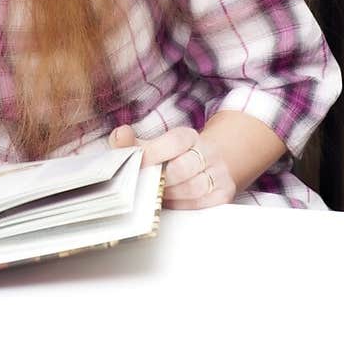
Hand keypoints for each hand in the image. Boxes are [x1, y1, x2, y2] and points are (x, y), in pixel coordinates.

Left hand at [109, 124, 234, 207]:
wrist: (210, 162)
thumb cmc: (175, 156)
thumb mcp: (154, 145)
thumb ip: (132, 142)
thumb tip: (120, 136)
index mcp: (189, 136)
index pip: (173, 142)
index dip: (153, 153)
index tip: (136, 164)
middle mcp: (207, 153)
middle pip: (182, 168)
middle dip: (159, 179)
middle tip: (142, 186)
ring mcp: (218, 174)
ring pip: (192, 189)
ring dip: (168, 195)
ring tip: (153, 195)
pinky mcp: (223, 194)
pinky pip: (201, 205)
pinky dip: (181, 206)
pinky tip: (169, 203)